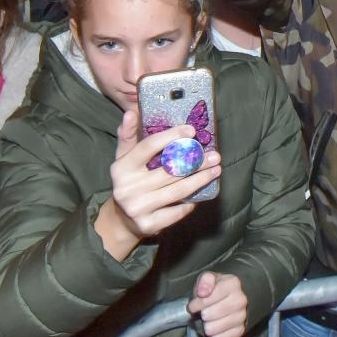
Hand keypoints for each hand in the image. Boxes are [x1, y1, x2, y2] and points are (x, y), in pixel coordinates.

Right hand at [93, 109, 221, 261]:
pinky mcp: (149, 224)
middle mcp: (127, 187)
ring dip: (200, 180)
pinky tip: (201, 193)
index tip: (191, 130)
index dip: (171, 136)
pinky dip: (191, 202)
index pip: (148, 147)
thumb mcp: (124, 158)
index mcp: (122, 167)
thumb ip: (128, 136)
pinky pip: (177, 211)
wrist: (123, 220)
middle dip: (196, 162)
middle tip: (215, 155)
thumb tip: (131, 112)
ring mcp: (138, 207)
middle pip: (168, 171)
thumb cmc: (129, 181)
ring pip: (177, 191)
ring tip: (215, 170)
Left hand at [186, 271, 249, 336]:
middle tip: (201, 314)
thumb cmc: (215, 288)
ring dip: (208, 327)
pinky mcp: (241, 330)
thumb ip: (205, 280)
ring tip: (207, 322)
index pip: (210, 297)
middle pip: (214, 313)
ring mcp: (242, 316)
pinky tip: (212, 332)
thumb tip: (203, 292)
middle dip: (204, 315)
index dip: (198, 303)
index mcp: (232, 283)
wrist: (230, 298)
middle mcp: (240, 299)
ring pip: (218, 327)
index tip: (192, 306)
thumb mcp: (208, 278)